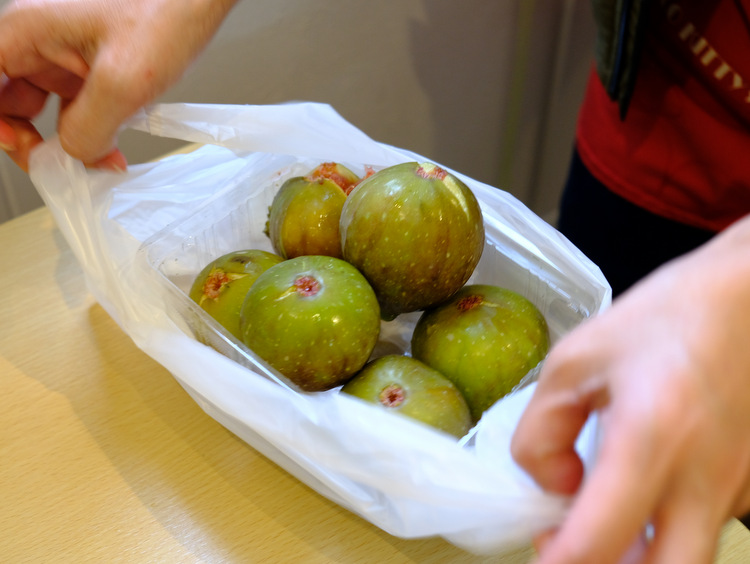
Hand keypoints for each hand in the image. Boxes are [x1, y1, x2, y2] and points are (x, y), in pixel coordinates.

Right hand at [0, 0, 237, 170]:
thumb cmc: (168, 9)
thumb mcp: (123, 80)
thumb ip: (88, 126)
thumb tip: (74, 155)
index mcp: (29, 29)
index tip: (20, 146)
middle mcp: (42, 38)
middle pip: (11, 100)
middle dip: (34, 139)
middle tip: (63, 166)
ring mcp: (68, 51)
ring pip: (48, 108)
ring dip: (71, 139)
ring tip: (102, 159)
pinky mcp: (95, 62)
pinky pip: (80, 103)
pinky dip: (95, 128)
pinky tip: (117, 143)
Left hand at [511, 214, 749, 562]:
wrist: (747, 299)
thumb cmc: (660, 319)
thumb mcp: (574, 362)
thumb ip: (542, 433)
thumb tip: (550, 487)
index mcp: (650, 436)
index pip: (598, 541)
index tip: (540, 554)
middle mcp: (705, 476)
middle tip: (573, 547)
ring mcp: (738, 485)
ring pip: (687, 557)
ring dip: (641, 556)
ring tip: (604, 516)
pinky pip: (705, 525)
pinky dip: (669, 526)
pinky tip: (648, 487)